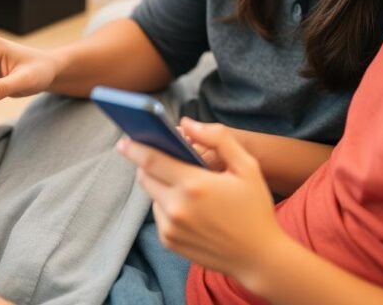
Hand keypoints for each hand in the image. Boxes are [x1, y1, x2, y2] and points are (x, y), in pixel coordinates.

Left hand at [116, 119, 285, 281]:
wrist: (258, 258)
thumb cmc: (255, 208)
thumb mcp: (247, 166)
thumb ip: (218, 138)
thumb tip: (187, 123)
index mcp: (194, 184)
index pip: (151, 160)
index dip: (134, 147)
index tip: (123, 139)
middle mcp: (177, 207)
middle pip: (145, 177)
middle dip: (148, 164)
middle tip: (161, 157)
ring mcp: (170, 227)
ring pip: (152, 195)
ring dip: (160, 185)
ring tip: (184, 185)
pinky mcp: (169, 241)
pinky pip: (159, 215)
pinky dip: (167, 206)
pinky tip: (190, 208)